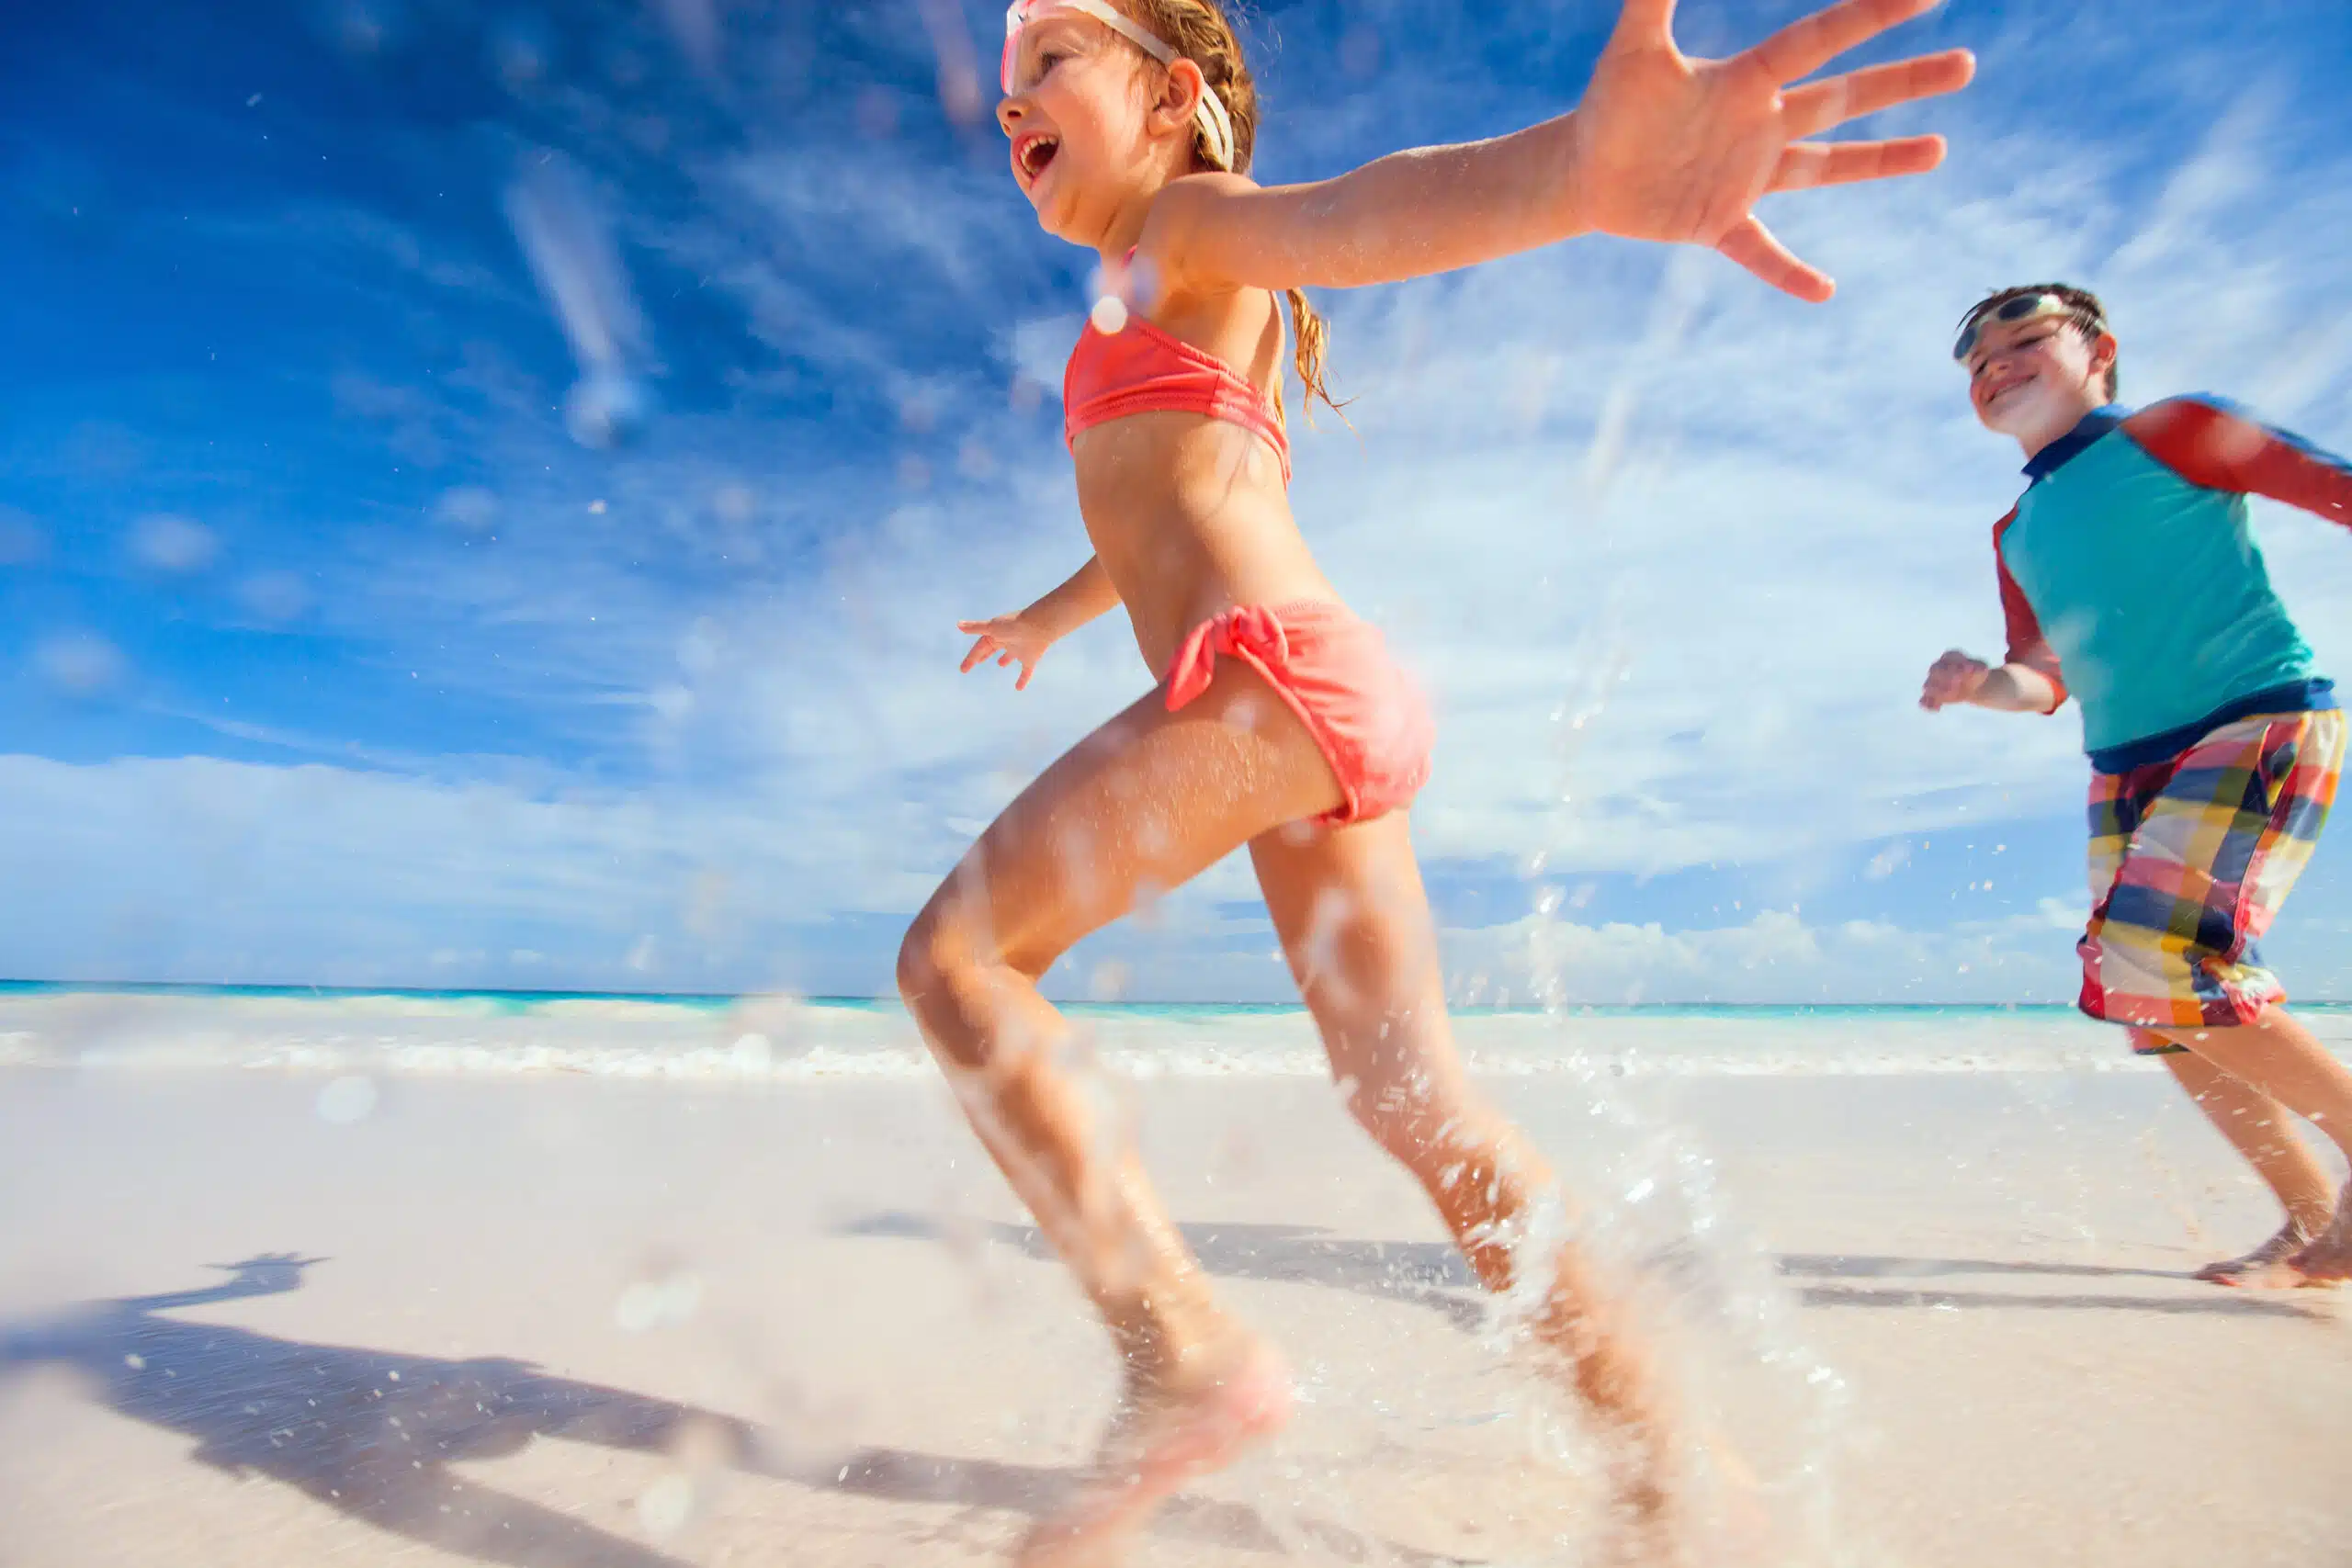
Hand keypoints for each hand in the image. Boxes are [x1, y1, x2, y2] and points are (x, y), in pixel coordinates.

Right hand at [958, 613, 1055, 690]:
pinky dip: (1023, 679)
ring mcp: (1019, 649)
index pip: (980, 647)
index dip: (972, 658)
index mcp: (996, 634)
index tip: (963, 669)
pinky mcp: (1030, 658)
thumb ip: (975, 628)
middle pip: (993, 649)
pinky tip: (1019, 688)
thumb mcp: (992, 628)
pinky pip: (1026, 671)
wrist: (1039, 627)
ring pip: (1010, 655)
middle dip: (984, 655)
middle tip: (977, 662)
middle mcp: (1007, 641)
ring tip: (1000, 664)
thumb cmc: (1013, 625)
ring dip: (1005, 659)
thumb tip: (958, 624)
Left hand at [1573, 0, 1974, 300]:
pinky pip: (1761, 252)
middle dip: (1903, 82)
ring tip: (1939, 150)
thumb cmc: (1608, 105)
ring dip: (1881, 159)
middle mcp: (1760, 124)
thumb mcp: (1632, 48)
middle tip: (1965, 64)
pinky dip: (1788, 273)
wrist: (1580, 169)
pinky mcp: (1719, 223)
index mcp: (1746, 82)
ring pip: (1826, 165)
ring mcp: (1747, 176)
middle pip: (1845, 97)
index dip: (1870, 14)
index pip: (1819, 40)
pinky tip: (1824, 291)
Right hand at [1920, 649, 1989, 710]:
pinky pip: (1925, 700)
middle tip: (1958, 683)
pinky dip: (1928, 704)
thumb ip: (1977, 668)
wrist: (1974, 686)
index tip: (1968, 670)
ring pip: (1929, 685)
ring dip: (1937, 690)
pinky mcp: (1933, 696)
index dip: (1956, 663)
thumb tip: (1973, 669)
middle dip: (1945, 676)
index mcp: (1950, 657)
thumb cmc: (1977, 673)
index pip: (1949, 658)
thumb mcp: (1981, 669)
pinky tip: (1936, 709)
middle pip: (1935, 670)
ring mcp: (1934, 682)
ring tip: (1952, 694)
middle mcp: (1939, 668)